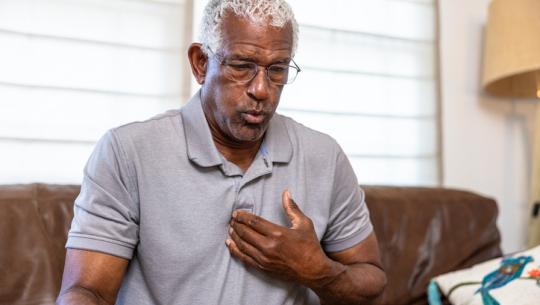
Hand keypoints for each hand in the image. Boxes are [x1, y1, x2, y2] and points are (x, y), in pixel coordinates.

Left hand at [227, 190, 341, 286]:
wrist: (313, 271)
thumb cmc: (310, 246)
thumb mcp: (304, 224)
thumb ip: (292, 208)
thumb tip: (286, 192)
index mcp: (277, 233)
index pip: (254, 222)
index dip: (242, 216)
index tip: (236, 212)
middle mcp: (268, 246)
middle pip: (245, 233)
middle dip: (236, 224)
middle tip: (232, 218)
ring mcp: (264, 258)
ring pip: (242, 245)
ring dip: (234, 235)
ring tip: (230, 228)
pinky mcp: (263, 267)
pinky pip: (244, 258)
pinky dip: (235, 250)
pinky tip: (230, 244)